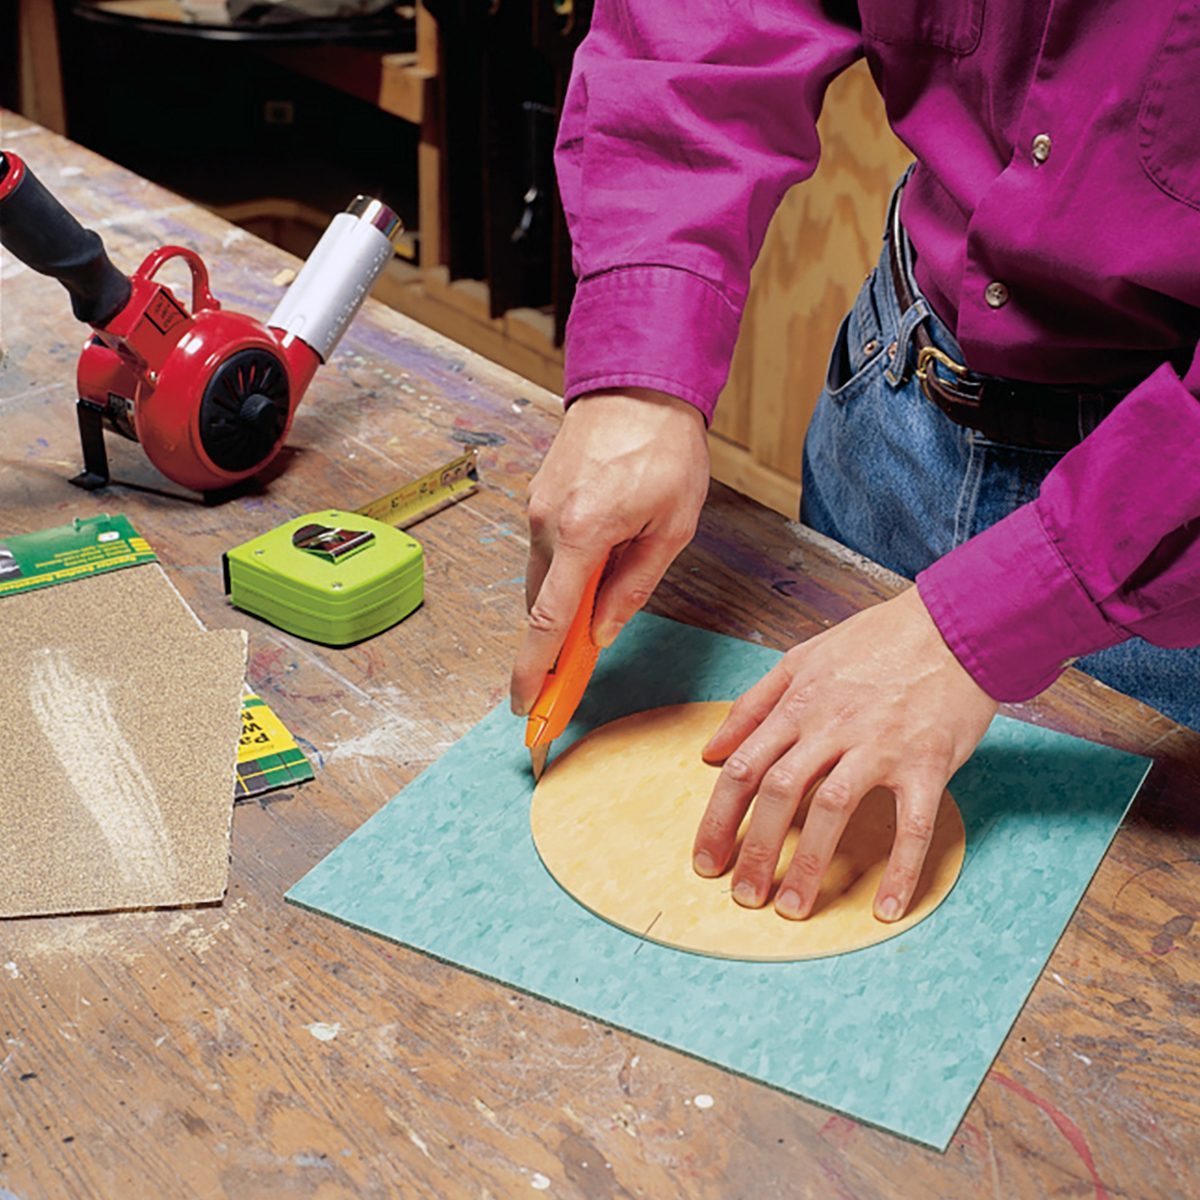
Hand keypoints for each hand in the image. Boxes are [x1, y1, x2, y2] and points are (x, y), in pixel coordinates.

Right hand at [511, 388, 709, 714]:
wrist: (638, 383)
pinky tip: (595, 564)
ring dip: (564, 600)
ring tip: (601, 602)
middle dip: (554, 641)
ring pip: (542, 577)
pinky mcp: (538, 495)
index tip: (526, 704)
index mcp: (582, 532)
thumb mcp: (671, 527)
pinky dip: (563, 570)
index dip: (534, 668)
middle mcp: (546, 521)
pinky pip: (545, 549)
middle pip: (540, 604)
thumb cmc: (665, 450)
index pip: (548, 619)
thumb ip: (634, 585)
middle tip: (574, 670)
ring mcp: (536, 506)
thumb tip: (602, 631)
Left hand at [693, 586, 997, 920]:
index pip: (744, 768)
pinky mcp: (928, 763)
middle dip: (754, 850)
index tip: (706, 859)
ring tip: (793, 909)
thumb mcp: (802, 658)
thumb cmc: (877, 641)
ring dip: (810, 864)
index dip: (718, 819)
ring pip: (832, 810)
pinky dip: (901, 870)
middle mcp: (832, 726)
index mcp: (799, 704)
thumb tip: (710, 751)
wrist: (954, 624)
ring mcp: (880, 746)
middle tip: (743, 895)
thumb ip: (754, 704)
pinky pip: (912, 825)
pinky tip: (887, 908)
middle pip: (778, 793)